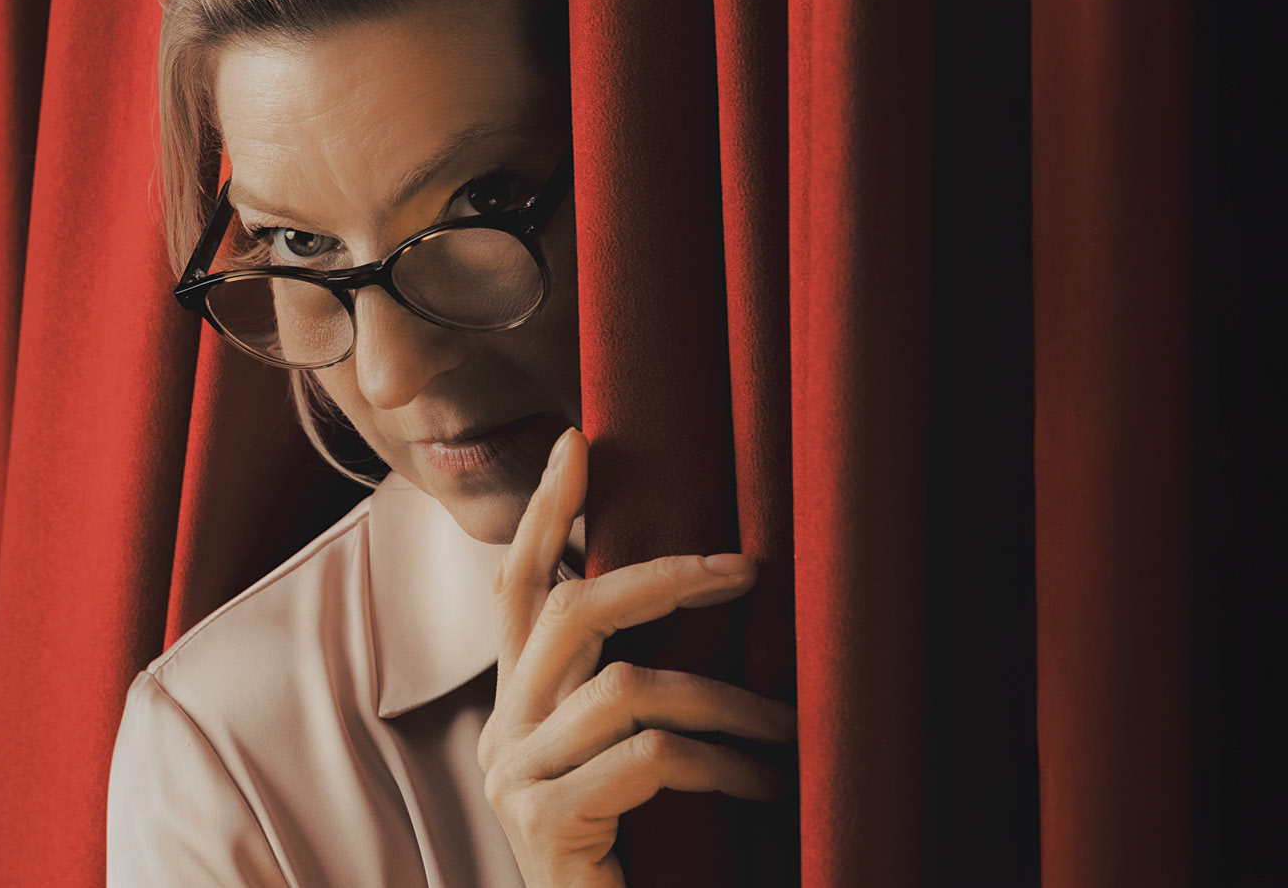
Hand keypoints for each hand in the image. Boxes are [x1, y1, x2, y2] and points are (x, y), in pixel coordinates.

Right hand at [476, 428, 795, 887]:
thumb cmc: (630, 858)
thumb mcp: (620, 761)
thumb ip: (624, 696)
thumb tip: (693, 598)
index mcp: (517, 707)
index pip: (518, 587)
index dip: (544, 513)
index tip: (578, 442)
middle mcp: (503, 733)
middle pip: (568, 612)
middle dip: (663, 577)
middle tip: (745, 569)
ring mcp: (514, 779)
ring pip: (622, 687)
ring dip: (721, 698)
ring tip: (784, 724)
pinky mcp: (544, 824)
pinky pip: (645, 759)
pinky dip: (714, 763)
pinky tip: (757, 785)